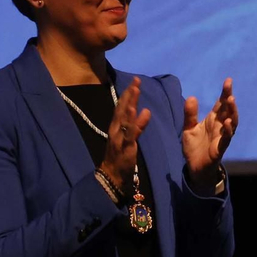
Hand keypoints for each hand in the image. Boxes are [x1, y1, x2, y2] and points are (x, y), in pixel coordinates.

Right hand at [100, 77, 150, 194]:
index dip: (127, 94)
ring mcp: (119, 138)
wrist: (112, 176)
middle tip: (136, 80)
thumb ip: (130, 124)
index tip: (134, 81)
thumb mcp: (125, 138)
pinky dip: (138, 123)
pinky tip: (144, 113)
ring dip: (130, 104)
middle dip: (129, 94)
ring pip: (125, 119)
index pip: (121, 107)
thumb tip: (138, 110)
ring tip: (136, 91)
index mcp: (116, 127)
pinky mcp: (126, 147)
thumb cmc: (119, 156)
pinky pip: (132, 134)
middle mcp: (115, 129)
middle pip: (122, 109)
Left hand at [183, 78, 237, 191]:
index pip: (220, 104)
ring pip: (232, 122)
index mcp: (213, 120)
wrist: (194, 167)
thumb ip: (190, 114)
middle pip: (228, 110)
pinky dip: (229, 130)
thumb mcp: (188, 128)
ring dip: (232, 112)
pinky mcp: (220, 148)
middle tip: (229, 88)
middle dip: (229, 99)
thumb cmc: (194, 147)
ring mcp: (222, 137)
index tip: (228, 81)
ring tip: (231, 101)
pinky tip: (228, 122)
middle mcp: (220, 126)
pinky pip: (227, 138)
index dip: (225, 93)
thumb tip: (191, 97)